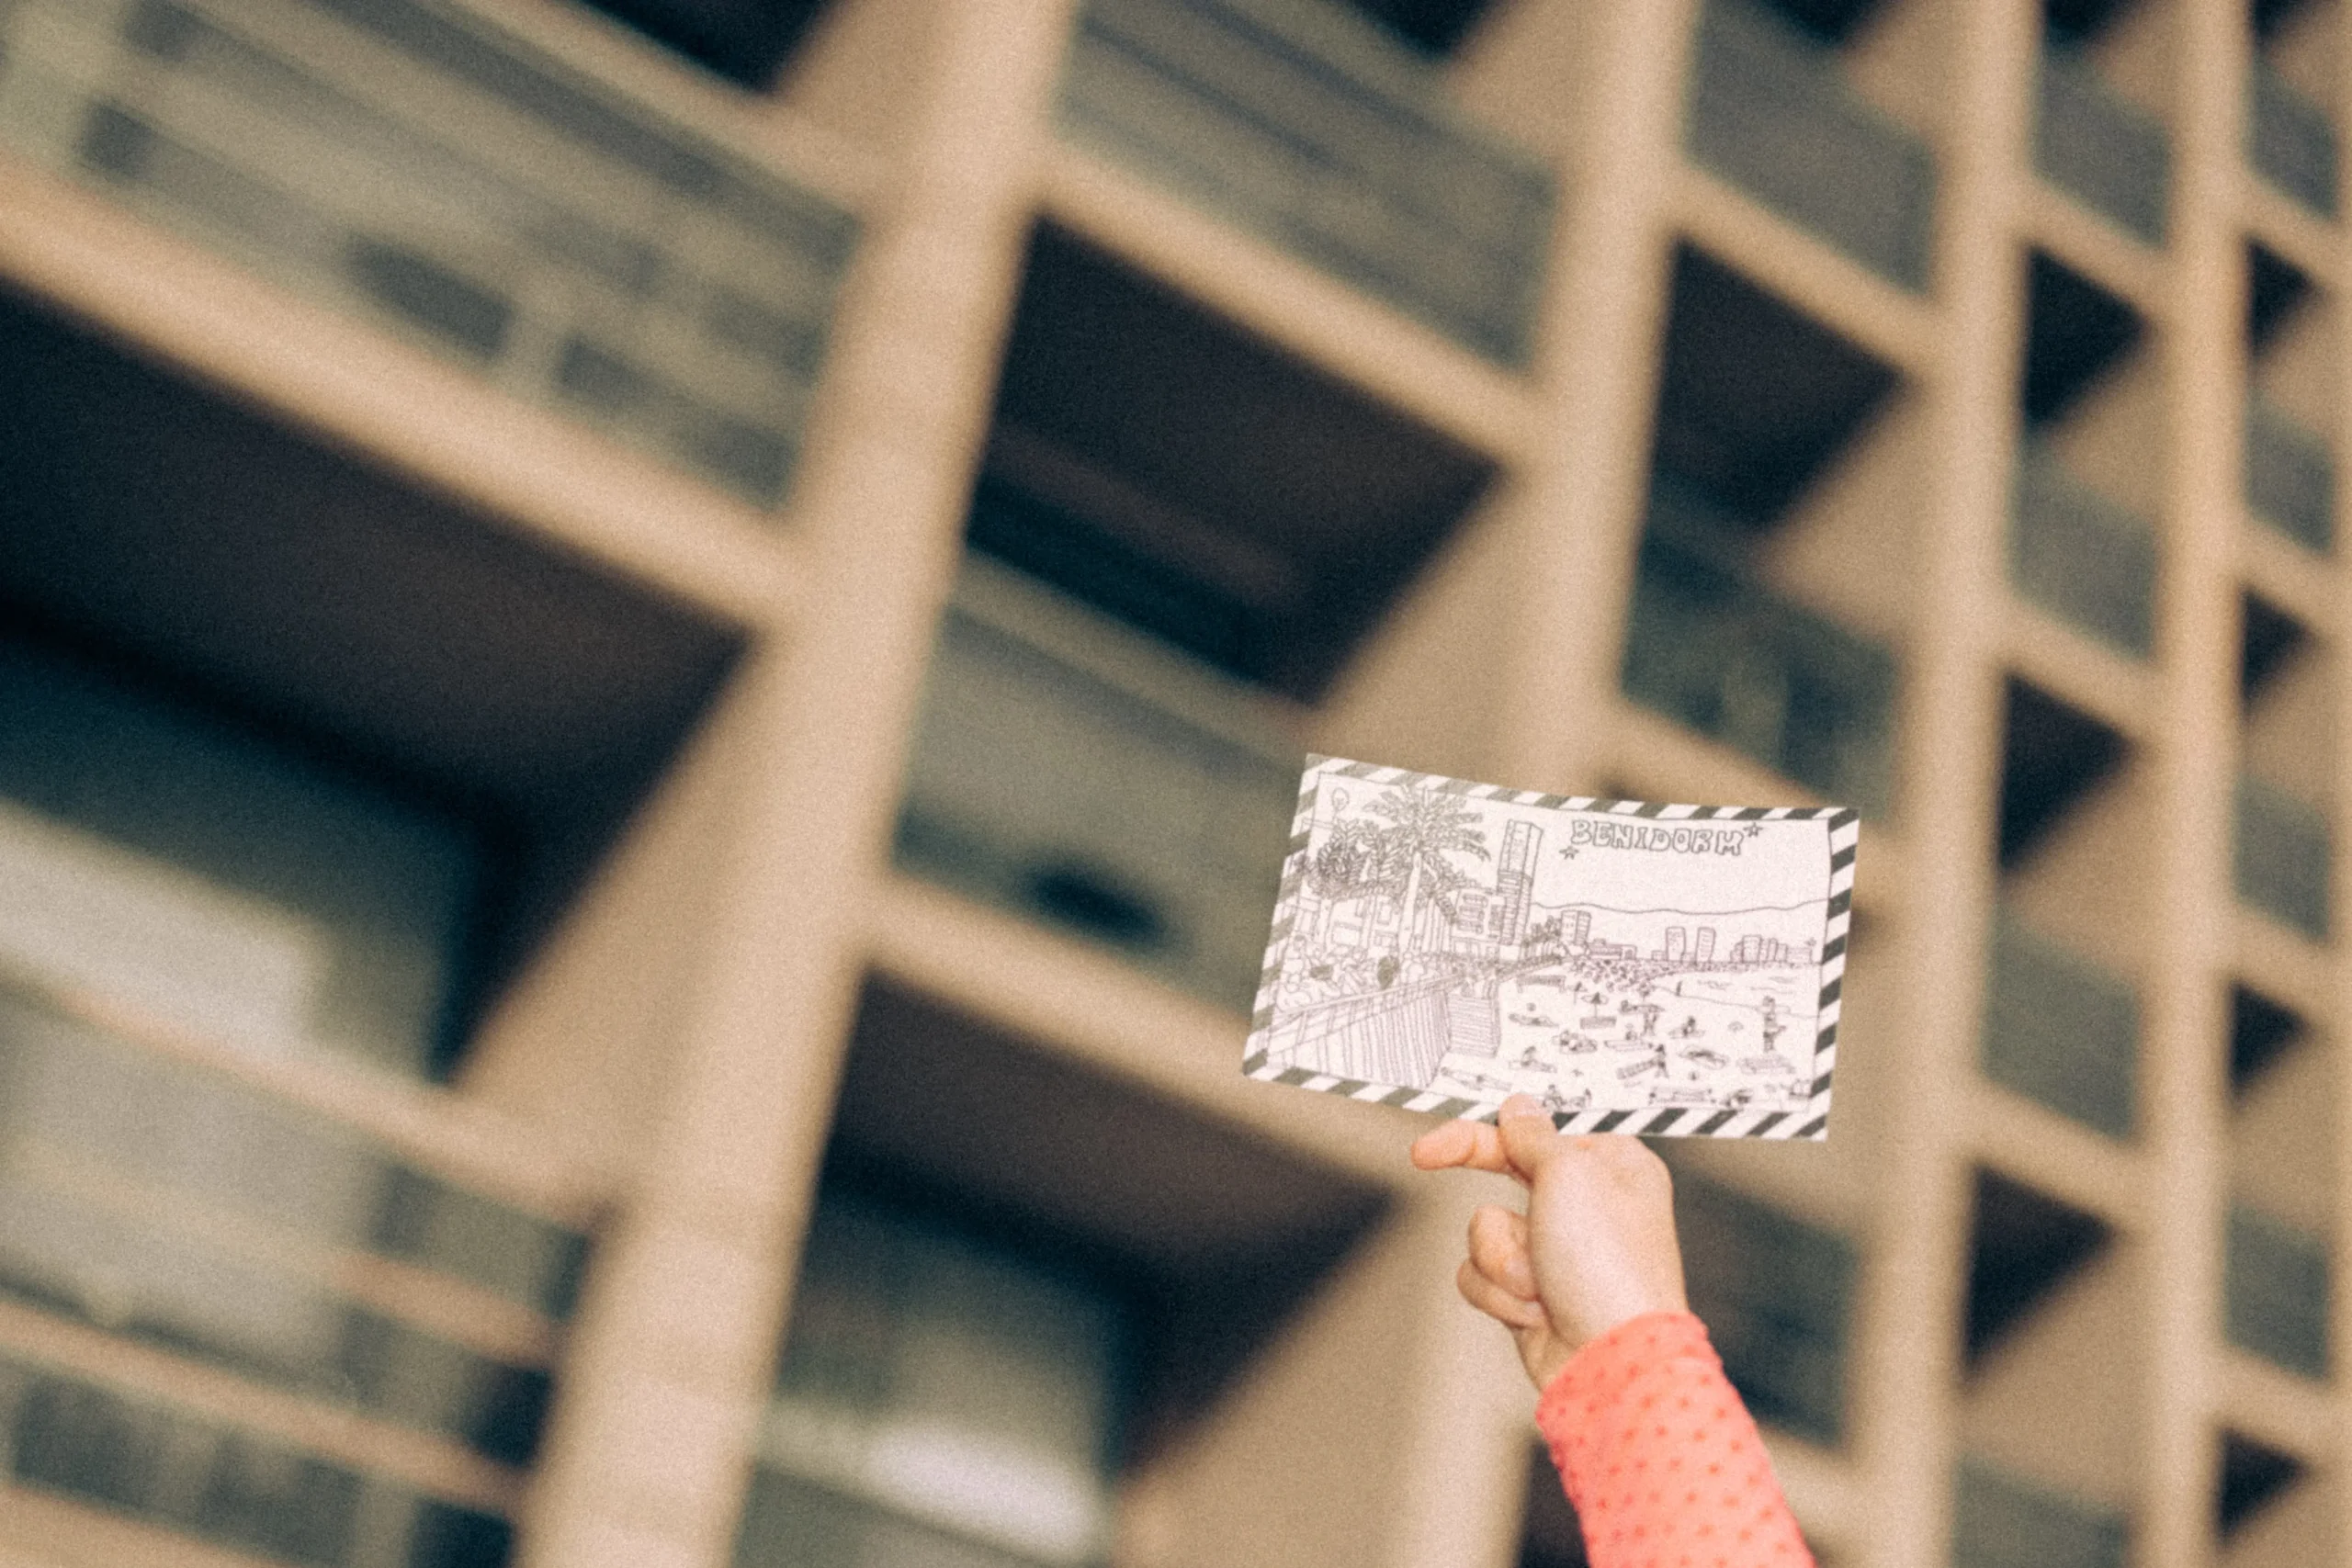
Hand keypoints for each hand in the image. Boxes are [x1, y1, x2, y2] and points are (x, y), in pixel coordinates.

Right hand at [1410, 1095, 1687, 1389]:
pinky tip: (1534, 1311)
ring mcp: (1557, 1252)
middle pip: (1504, 1175)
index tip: (1436, 1141)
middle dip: (1491, 1204)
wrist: (1611, 1363)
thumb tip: (1520, 1108)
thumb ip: (1535, 1135)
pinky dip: (1499, 1292)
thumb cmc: (1610, 1268)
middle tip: (1424, 1157)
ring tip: (1538, 1283)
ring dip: (1501, 1257)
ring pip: (1485, 1230)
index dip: (1482, 1131)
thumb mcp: (1571, 1175)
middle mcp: (1585, 1206)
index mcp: (1610, 1166)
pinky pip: (1483, 1273)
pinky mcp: (1533, 1294)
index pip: (1534, 1132)